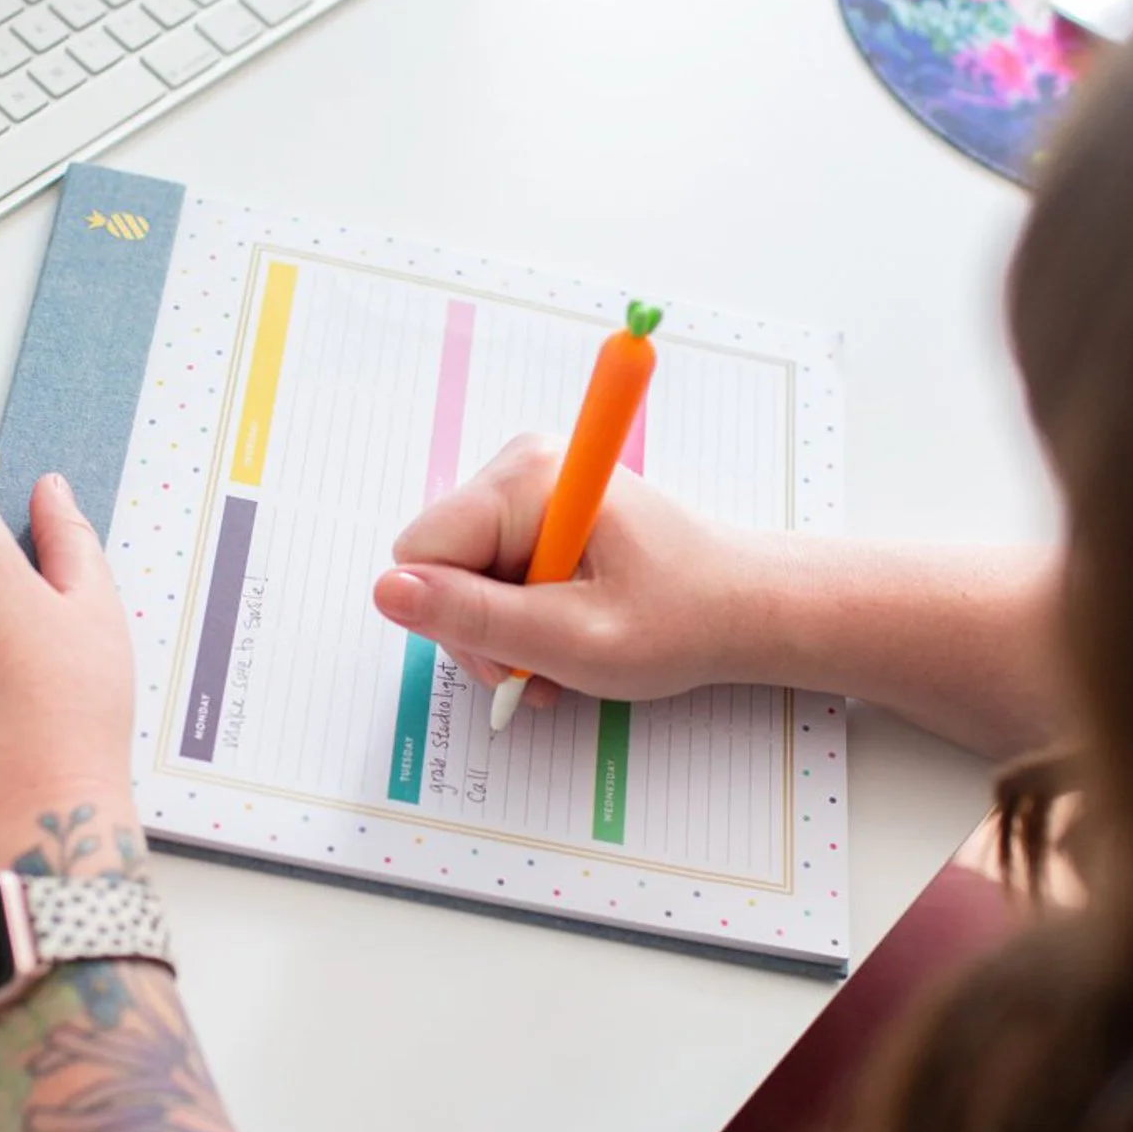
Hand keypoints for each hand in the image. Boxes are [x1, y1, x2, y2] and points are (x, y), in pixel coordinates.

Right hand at [371, 433, 758, 712]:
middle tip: (543, 666)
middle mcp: (520, 465)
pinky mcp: (537, 508)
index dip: (456, 618)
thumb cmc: (679, 622)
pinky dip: (518, 617)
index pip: (421, 552)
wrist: (744, 608)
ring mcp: (529, 485)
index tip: (518, 652)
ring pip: (460, 576)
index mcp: (528, 480)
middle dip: (482, 629)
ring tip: (560, 657)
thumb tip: (388, 592)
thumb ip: (478, 619)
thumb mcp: (574, 639)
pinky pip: (490, 570)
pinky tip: (560, 636)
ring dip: (502, 632)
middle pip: (438, 565)